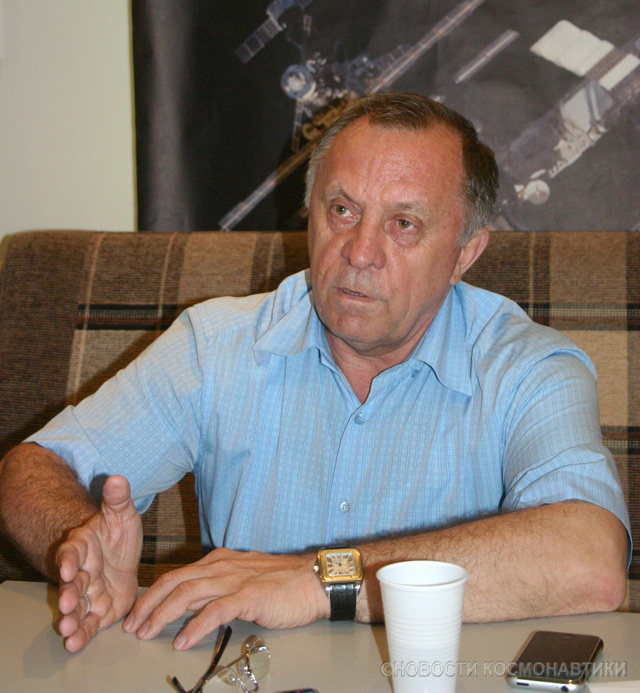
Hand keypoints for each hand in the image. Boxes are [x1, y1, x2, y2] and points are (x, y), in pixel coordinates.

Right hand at [56, 475, 141, 651]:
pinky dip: (81, 634)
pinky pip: (88, 623)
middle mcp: (81, 572)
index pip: (72, 552)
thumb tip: (117, 478)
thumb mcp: (122, 513)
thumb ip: (117, 499)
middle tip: (67, 603)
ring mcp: (88, 593)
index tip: (69, 567)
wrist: (123, 557)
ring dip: (71, 617)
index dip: (69, 560)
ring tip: (66, 628)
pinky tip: (73, 644)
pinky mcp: (98, 611)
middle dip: (69, 593)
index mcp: (83, 547)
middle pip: (72, 583)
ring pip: (77, 606)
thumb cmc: (118, 534)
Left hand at [123, 548, 329, 649]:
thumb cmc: (282, 582)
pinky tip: (182, 641)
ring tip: (148, 633)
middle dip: (150, 604)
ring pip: (188, 594)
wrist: (314, 581)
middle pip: (176, 582)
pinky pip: (215, 611)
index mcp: (219, 561)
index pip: (178, 575)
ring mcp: (235, 580)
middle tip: (132, 625)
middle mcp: (222, 566)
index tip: (138, 613)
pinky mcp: (248, 596)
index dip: (155, 594)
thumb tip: (195, 603)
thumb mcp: (245, 577)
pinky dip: (194, 627)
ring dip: (163, 615)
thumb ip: (220, 585)